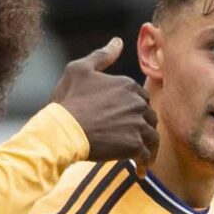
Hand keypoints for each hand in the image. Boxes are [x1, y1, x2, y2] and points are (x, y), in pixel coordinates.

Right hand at [49, 40, 157, 162]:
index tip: (127, 121)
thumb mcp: (79, 69)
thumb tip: (118, 41)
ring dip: (149, 147)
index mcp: (127, 84)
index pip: (142, 98)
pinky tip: (139, 172)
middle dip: (143, 127)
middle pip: (149, 116)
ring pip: (152, 136)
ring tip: (141, 159)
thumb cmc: (67, 100)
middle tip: (135, 141)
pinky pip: (147, 155)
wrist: (61, 131)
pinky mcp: (134, 145)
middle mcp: (137, 103)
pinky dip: (145, 163)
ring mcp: (136, 124)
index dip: (135, 110)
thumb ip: (102, 56)